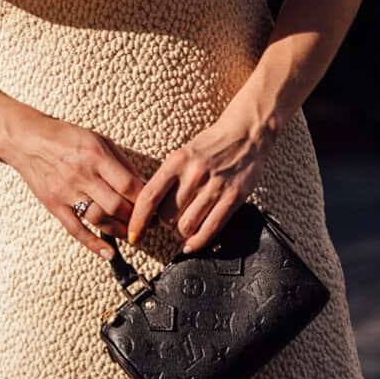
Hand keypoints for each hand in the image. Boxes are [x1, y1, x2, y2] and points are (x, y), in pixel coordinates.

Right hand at [5, 110, 148, 255]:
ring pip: (100, 220)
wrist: (26, 140)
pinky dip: (93, 244)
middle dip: (137, 218)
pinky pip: (76, 229)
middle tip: (148, 223)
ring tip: (132, 234)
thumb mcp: (98, 139)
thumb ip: (120, 162)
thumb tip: (142, 184)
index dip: (146, 200)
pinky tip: (109, 253)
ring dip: (120, 231)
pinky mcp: (54, 205)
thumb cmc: (65, 137)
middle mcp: (83, 176)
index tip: (155, 207)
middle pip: (117, 206)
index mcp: (96, 157)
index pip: (129, 186)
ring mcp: (67, 192)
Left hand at [128, 110, 273, 252]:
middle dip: (166, 224)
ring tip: (186, 226)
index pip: (149, 197)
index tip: (133, 235)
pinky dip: (198, 242)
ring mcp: (214, 187)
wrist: (246, 134)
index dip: (138, 221)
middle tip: (172, 220)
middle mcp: (194, 175)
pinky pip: (210, 229)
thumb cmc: (210, 147)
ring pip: (186, 226)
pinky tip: (192, 244)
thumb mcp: (182, 155)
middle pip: (167, 217)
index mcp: (176, 162)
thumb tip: (149, 211)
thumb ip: (167, 180)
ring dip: (182, 232)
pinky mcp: (233, 197)